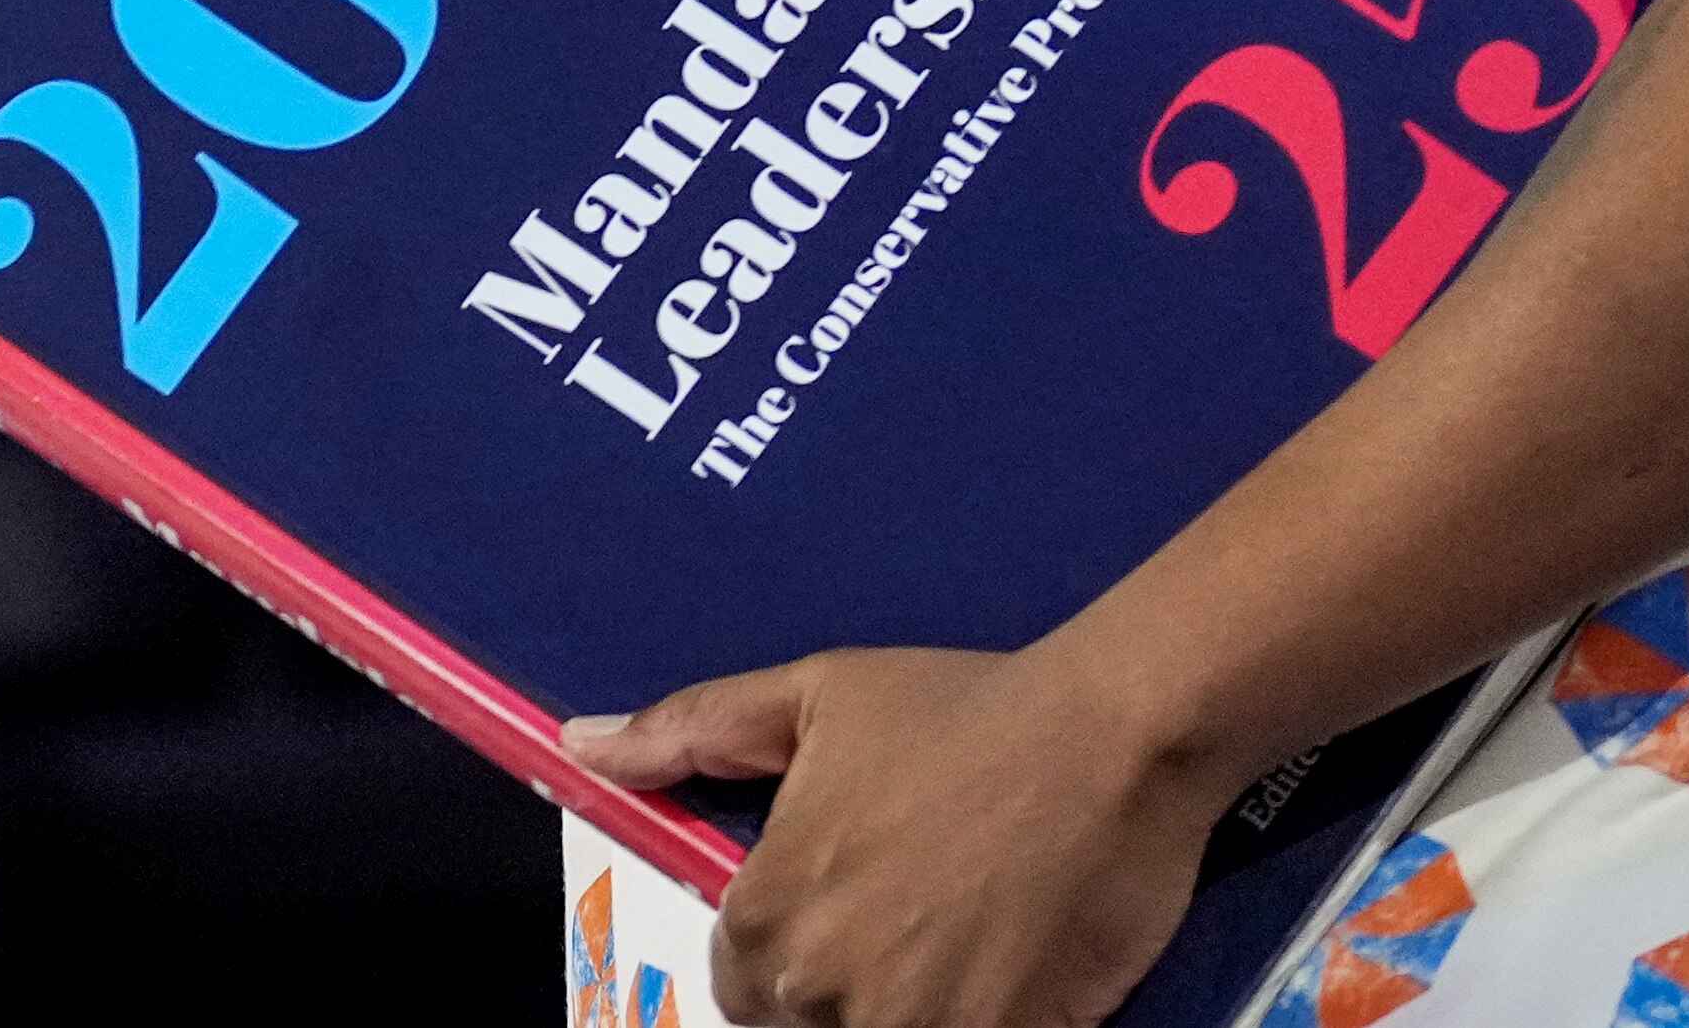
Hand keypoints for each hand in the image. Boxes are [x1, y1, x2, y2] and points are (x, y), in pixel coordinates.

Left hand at [561, 643, 1226, 1027]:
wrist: (1111, 734)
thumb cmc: (963, 706)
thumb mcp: (817, 694)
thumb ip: (693, 729)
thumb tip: (577, 744)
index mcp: (767, 913)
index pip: (740, 984)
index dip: (793, 948)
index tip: (856, 907)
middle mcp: (820, 988)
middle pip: (807, 1026)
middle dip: (854, 985)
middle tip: (925, 916)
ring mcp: (910, 1026)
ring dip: (918, 1003)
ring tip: (971, 939)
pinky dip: (983, 1013)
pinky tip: (1011, 971)